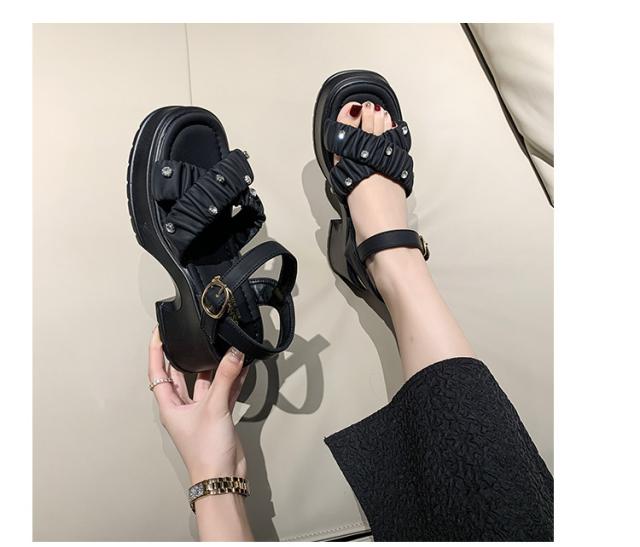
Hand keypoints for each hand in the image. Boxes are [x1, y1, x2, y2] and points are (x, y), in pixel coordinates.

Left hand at [148, 327, 248, 482]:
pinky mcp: (217, 416)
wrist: (222, 477)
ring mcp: (200, 411)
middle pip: (180, 374)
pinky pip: (222, 391)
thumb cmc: (205, 452)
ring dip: (213, 366)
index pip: (157, 371)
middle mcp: (182, 406)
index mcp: (169, 405)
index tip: (159, 332)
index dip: (156, 350)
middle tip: (189, 334)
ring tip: (221, 347)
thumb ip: (225, 377)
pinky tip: (240, 367)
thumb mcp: (214, 408)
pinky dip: (230, 379)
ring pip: (205, 381)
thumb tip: (234, 353)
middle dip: (185, 354)